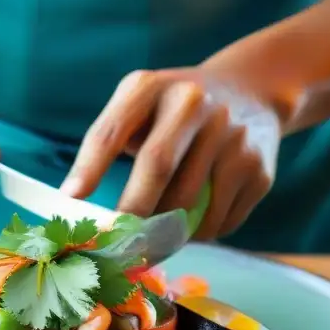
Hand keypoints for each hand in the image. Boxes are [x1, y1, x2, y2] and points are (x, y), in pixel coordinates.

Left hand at [61, 68, 280, 239]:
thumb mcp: (143, 101)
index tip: (72, 200)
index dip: (89, 168)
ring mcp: (232, 136)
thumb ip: (112, 137)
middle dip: (131, 212)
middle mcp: (195, 104)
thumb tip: (76, 199)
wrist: (253, 91)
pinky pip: (218, 221)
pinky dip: (198, 233)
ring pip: (188, 204)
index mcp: (153, 87)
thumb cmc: (177, 108)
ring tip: (154, 234)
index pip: (113, 131)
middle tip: (113, 243)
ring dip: (165, 230)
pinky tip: (192, 222)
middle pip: (157, 168)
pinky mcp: (257, 169)